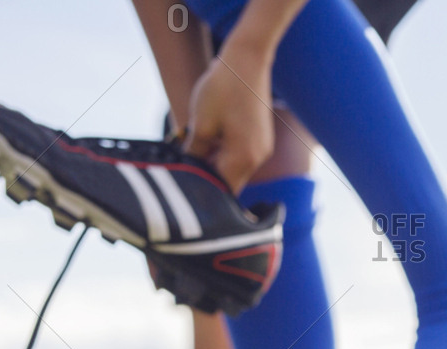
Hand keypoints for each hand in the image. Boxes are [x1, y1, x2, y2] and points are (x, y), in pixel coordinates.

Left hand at [184, 40, 275, 192]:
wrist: (247, 62)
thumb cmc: (222, 88)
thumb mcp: (200, 123)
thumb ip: (196, 153)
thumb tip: (189, 171)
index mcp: (244, 157)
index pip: (223, 188)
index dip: (203, 189)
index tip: (183, 185)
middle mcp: (258, 157)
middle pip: (230, 181)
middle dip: (209, 177)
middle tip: (185, 168)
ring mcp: (262, 148)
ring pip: (235, 168)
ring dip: (216, 164)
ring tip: (195, 148)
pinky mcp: (261, 139)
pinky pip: (241, 155)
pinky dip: (225, 153)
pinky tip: (210, 138)